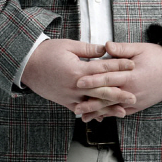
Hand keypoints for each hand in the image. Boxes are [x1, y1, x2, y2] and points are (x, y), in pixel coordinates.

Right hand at [20, 39, 136, 117]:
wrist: (27, 65)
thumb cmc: (47, 53)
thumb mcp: (68, 46)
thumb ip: (88, 49)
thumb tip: (105, 49)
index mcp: (77, 69)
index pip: (103, 68)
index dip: (119, 66)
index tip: (132, 65)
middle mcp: (75, 86)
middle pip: (101, 90)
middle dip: (119, 93)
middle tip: (134, 96)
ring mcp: (69, 96)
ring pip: (93, 104)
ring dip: (108, 108)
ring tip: (123, 111)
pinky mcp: (64, 102)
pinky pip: (81, 110)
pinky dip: (92, 113)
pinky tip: (102, 116)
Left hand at [75, 41, 161, 121]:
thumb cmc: (157, 56)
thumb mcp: (140, 48)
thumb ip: (122, 49)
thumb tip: (106, 46)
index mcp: (132, 74)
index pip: (108, 78)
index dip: (93, 80)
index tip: (78, 82)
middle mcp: (133, 90)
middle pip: (108, 97)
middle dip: (91, 101)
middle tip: (76, 105)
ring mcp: (136, 100)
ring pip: (114, 107)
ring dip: (98, 112)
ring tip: (83, 115)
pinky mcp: (139, 105)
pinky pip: (122, 111)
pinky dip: (110, 115)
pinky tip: (100, 117)